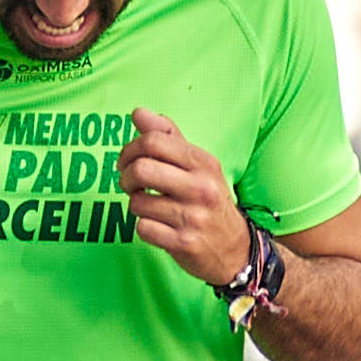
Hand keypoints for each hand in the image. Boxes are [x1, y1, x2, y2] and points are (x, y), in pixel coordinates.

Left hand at [119, 110, 254, 288]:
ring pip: (138, 201)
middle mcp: (201, 187)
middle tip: (129, 184)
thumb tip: (138, 112)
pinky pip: (143, 228)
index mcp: (203, 162)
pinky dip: (143, 227)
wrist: (235, 248)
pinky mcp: (185, 243)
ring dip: (135, 204)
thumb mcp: (198, 165)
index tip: (127, 161)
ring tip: (148, 206)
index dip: (130, 149)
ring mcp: (193, 216)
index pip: (153, 141)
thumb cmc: (208, 201)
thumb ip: (168, 137)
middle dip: (125, 177)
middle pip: (141, 169)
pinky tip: (157, 226)